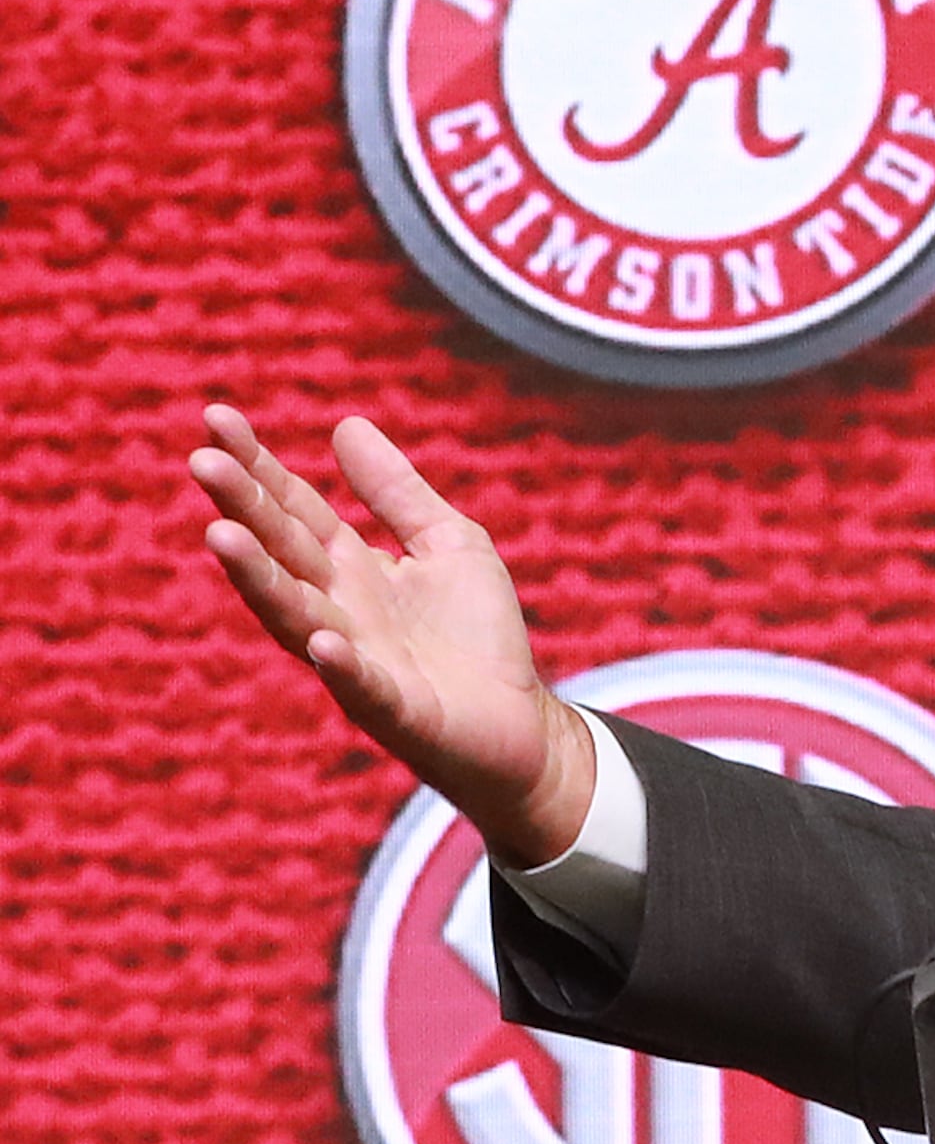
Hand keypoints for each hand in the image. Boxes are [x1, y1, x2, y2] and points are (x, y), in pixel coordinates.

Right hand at [190, 406, 599, 864]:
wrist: (523, 727)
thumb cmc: (480, 639)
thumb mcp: (448, 544)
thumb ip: (397, 493)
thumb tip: (346, 424)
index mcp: (351, 568)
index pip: (292, 507)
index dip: (256, 465)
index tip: (215, 416)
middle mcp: (339, 610)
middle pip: (281, 552)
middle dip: (241, 509)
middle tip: (202, 462)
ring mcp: (358, 661)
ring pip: (296, 616)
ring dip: (258, 579)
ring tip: (221, 534)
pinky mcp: (394, 710)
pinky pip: (360, 686)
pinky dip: (338, 666)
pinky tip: (321, 642)